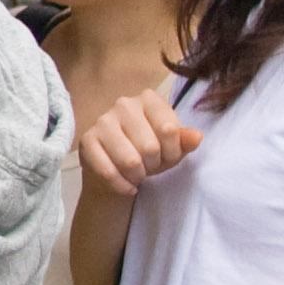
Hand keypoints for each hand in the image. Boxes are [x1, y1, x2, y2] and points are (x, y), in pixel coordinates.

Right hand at [77, 93, 199, 201]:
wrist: (115, 165)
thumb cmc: (148, 152)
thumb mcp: (171, 146)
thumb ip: (185, 141)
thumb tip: (196, 137)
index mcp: (149, 98)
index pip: (169, 129)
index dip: (172, 151)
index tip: (167, 156)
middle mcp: (124, 104)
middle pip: (150, 146)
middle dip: (154, 164)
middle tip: (150, 166)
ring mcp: (103, 121)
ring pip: (129, 160)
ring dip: (137, 175)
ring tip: (137, 173)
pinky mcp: (87, 140)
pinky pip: (108, 171)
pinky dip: (122, 185)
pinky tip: (126, 185)